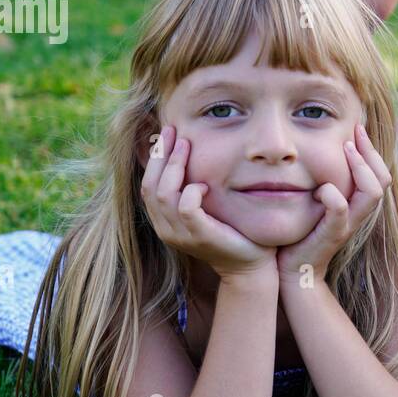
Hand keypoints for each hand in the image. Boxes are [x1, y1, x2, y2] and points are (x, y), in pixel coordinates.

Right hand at [140, 123, 275, 280]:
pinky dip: (193, 191)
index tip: (166, 134)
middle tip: (173, 131)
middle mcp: (167, 229)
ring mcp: (181, 235)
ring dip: (176, 166)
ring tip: (187, 146)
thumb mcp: (207, 208)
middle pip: (150, 187)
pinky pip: (187, 208)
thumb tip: (190, 154)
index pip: (148, 186)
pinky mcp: (200, 237)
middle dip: (160, 156)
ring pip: (165, 194)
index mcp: (164, 222)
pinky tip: (206, 185)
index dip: (154, 159)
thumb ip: (194, 189)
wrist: (250, 265)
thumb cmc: (232, 232)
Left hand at [277, 123, 390, 286]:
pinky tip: (320, 187)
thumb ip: (322, 181)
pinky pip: (341, 209)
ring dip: (359, 167)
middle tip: (355, 133)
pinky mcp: (332, 234)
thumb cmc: (301, 233)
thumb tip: (318, 151)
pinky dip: (332, 194)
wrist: (293, 270)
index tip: (358, 128)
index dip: (372, 150)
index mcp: (358, 205)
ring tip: (345, 149)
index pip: (380, 174)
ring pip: (372, 192)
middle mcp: (359, 214)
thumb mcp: (315, 202)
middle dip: (370, 152)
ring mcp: (348, 224)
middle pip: (383, 179)